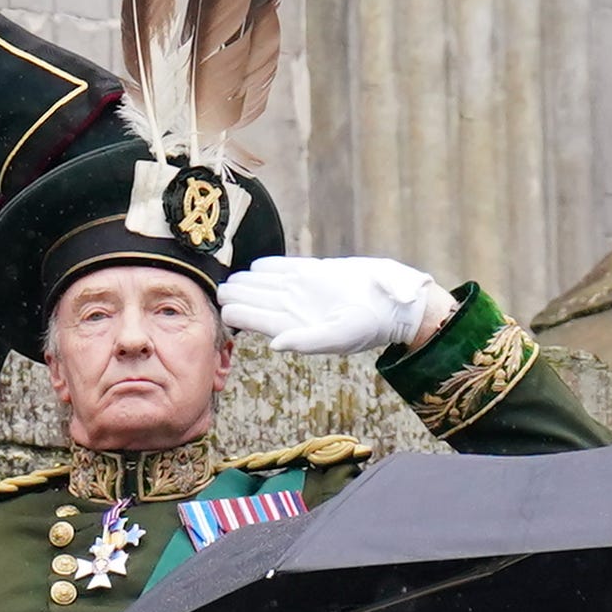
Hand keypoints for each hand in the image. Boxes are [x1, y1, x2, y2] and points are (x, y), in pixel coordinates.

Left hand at [214, 254, 449, 357]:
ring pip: (263, 283)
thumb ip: (305, 341)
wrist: (394, 304)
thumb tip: (274, 345)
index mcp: (291, 325)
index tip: (221, 306)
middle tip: (217, 288)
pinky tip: (255, 266)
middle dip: (233, 294)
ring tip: (229, 278)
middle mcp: (293, 308)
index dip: (235, 313)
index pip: (252, 319)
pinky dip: (268, 266)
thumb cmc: (368, 325)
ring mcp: (302, 289)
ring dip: (246, 280)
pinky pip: (284, 267)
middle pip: (252, 299)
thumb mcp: (337, 336)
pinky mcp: (315, 272)